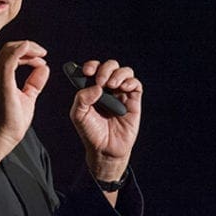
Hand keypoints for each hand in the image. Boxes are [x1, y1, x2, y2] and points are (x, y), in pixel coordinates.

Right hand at [0, 40, 49, 149]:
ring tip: (40, 55)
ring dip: (27, 48)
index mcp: (0, 77)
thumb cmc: (12, 121)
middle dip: (28, 46)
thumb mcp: (28, 96)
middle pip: (9, 48)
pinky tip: (30, 50)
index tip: (41, 57)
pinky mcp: (3, 83)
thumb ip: (35, 81)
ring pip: (9, 50)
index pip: (11, 53)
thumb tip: (44, 68)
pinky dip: (20, 51)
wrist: (4, 136)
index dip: (28, 51)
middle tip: (42, 53)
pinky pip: (9, 60)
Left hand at [69, 60, 141, 180]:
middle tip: (100, 81)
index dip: (91, 65)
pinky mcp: (134, 101)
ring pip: (125, 72)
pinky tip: (122, 88)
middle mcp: (108, 88)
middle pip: (110, 66)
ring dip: (118, 74)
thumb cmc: (91, 132)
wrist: (105, 150)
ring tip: (111, 86)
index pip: (94, 68)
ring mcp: (121, 93)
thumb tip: (96, 87)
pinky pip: (136, 84)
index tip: (87, 71)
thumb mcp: (78, 115)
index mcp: (93, 88)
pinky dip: (130, 82)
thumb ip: (82, 98)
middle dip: (105, 69)